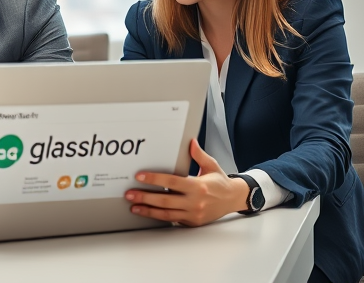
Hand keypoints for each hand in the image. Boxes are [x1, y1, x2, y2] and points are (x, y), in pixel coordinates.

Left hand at [124, 139, 249, 226]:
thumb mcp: (211, 165)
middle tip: (130, 194)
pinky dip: (159, 216)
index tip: (140, 176)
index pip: (171, 181)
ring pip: (166, 213)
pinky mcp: (192, 222)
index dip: (154, 179)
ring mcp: (193, 214)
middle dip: (145, 197)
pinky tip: (148, 212)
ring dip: (148, 210)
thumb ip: (199, 155)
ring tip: (134, 206)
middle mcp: (195, 202)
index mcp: (198, 186)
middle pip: (165, 200)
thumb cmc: (220, 182)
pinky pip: (172, 219)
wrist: (234, 199)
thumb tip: (191, 142)